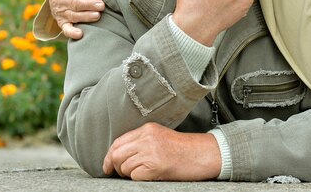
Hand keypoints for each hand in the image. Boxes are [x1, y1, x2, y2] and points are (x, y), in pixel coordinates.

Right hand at [49, 0, 105, 39]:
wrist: (53, 2)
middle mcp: (62, 0)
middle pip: (76, 3)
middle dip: (89, 4)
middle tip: (102, 5)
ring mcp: (62, 13)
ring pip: (74, 15)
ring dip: (85, 16)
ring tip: (97, 16)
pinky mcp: (62, 24)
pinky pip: (66, 29)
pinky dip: (72, 32)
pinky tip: (80, 34)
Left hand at [103, 122, 220, 180]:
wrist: (203, 154)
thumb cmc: (183, 150)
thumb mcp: (159, 138)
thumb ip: (141, 141)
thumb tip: (118, 156)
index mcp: (146, 129)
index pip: (118, 142)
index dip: (108, 156)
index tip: (107, 166)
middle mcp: (147, 138)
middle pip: (116, 154)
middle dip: (115, 167)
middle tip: (121, 174)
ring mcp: (151, 151)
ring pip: (124, 166)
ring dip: (128, 174)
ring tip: (142, 174)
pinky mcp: (155, 165)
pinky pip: (135, 176)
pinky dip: (138, 179)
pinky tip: (149, 176)